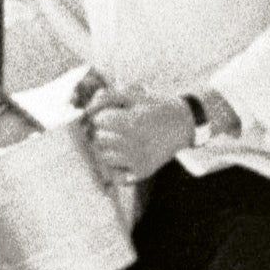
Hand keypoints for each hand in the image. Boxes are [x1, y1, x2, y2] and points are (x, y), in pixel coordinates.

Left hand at [76, 90, 192, 185]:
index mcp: (133, 120)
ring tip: (124, 140)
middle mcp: (136, 142)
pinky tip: (127, 156)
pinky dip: (117, 167)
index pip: (98, 120)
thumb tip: (85, 110)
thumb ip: (108, 96)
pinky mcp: (142, 172)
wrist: (184, 124)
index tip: (113, 114)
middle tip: (119, 127)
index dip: (102, 115)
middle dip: (103, 131)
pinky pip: (115, 175)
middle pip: (98, 139)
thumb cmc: (155, 107)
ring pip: (104, 157)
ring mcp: (139, 160)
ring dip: (108, 148)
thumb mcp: (135, 94)